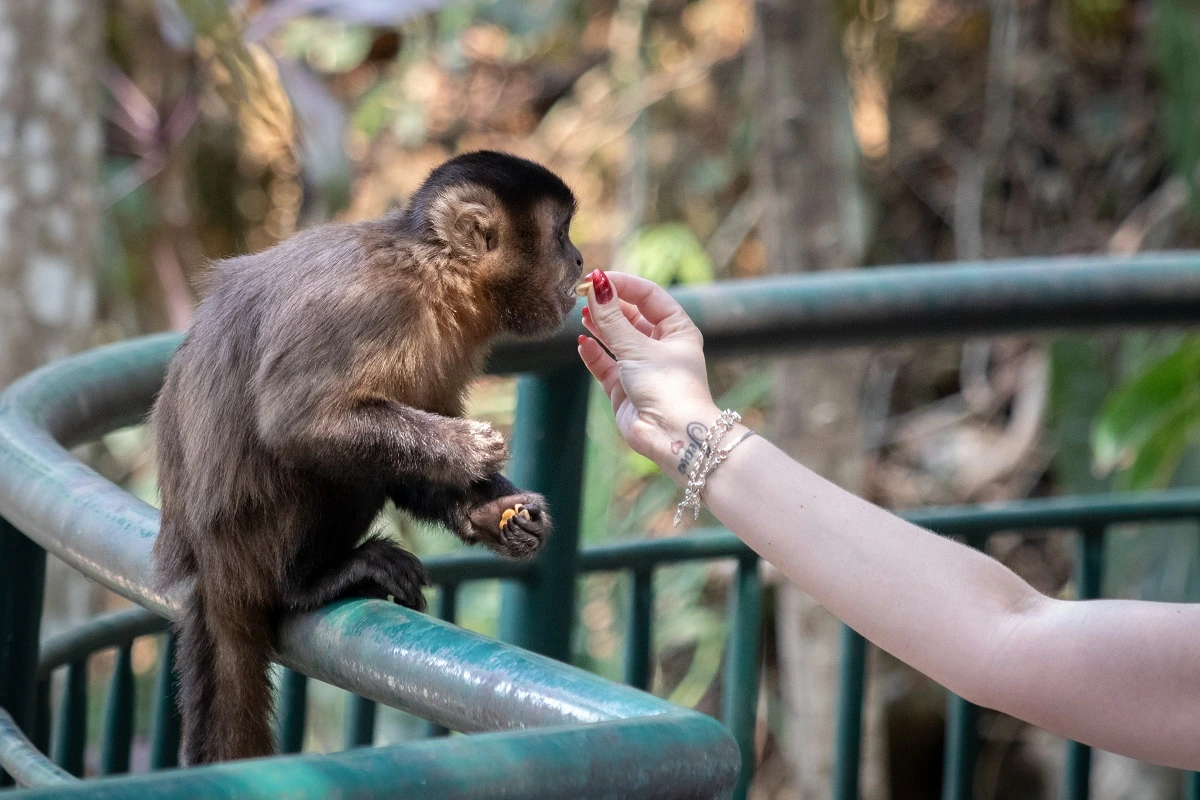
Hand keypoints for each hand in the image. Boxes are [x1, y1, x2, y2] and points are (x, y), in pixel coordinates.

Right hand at [576, 270, 720, 480]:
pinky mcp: (624, 388)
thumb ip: (612, 318)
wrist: (672, 436)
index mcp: (676, 329)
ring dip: (600, 326)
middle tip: (583, 295)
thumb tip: (596, 285)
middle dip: (608, 304)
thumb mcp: (637, 347)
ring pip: (616, 339)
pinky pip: (605, 364)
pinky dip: (594, 353)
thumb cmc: (667, 388)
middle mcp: (660, 346)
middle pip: (630, 315)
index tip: (596, 279)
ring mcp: (641, 367)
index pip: (648, 295)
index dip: (622, 284)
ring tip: (582, 314)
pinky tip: (583, 343)